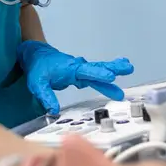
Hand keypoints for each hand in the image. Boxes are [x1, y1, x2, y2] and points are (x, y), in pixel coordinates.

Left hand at [17, 40, 133, 114]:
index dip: (98, 74)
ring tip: (129, 68)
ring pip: (99, 69)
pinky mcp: (81, 74)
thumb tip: (54, 110)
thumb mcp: (37, 84)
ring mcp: (81, 70)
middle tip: (128, 68)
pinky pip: (96, 74)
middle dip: (113, 68)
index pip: (87, 71)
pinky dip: (106, 74)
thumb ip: (46, 96)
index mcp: (70, 69)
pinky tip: (116, 76)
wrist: (35, 55)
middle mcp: (78, 67)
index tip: (111, 76)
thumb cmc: (37, 68)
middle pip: (98, 68)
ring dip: (114, 69)